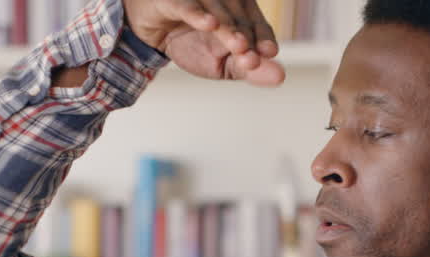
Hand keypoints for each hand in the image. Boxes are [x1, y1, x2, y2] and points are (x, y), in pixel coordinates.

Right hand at [122, 0, 285, 86]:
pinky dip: (197, 14)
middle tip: (251, 58)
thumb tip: (280, 77)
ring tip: (238, 46)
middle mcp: (223, 0)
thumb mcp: (221, 64)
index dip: (263, 38)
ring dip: (228, 28)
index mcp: (240, 12)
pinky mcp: (172, 0)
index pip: (257, 24)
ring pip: (217, 9)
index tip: (269, 53)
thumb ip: (248, 69)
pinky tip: (209, 24)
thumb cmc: (190, 44)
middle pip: (240, 16)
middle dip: (246, 38)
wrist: (150, 35)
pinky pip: (186, 5)